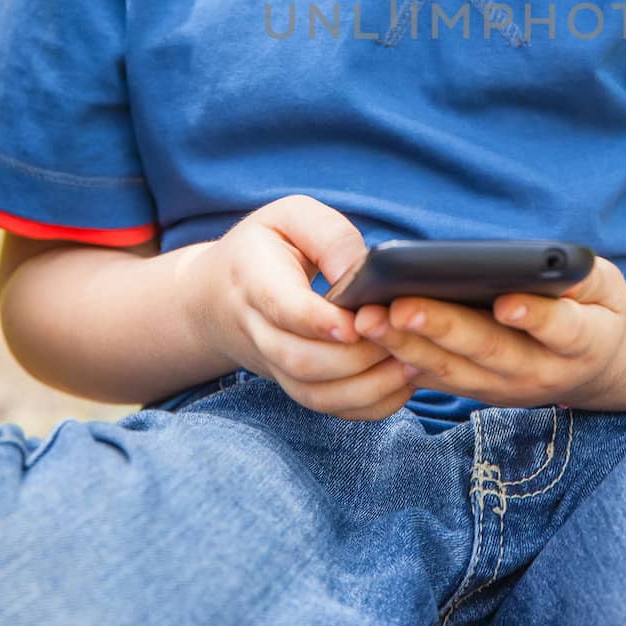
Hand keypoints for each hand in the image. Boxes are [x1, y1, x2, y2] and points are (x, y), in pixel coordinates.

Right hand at [188, 196, 417, 420]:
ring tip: (412, 363)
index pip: (283, 308)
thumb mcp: (289, 217)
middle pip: (301, 360)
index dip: (320, 321)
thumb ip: (328, 235)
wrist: (214, 296)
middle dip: (356, 357)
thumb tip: (364, 270)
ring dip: (367, 386)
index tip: (358, 322)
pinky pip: (326, 408)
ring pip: (314, 393)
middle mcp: (257, 330)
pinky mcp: (292, 383)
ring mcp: (272, 364)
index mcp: (254, 279)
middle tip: (401, 336)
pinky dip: (367, 405)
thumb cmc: (264, 247)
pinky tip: (401, 384)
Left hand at [349, 254, 625, 408]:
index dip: (534, 316)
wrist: (595, 368)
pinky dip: (404, 359)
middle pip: (490, 351)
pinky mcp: (478, 393)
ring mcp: (506, 389)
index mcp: (584, 342)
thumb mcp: (607, 288)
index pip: (560, 329)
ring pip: (454, 371)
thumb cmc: (596, 310)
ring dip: (409, 345)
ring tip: (371, 318)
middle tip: (400, 305)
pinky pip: (438, 380)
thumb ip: (583, 276)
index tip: (505, 301)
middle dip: (443, 328)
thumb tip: (546, 263)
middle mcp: (542, 373)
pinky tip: (373, 336)